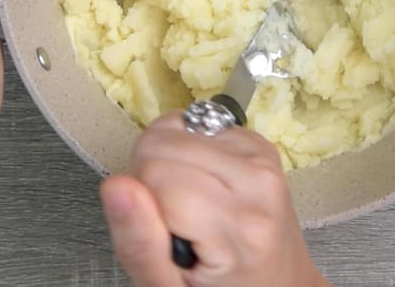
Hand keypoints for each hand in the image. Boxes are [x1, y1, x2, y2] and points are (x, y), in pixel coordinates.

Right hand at [100, 111, 329, 286]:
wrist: (278, 284)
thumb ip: (139, 243)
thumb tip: (117, 185)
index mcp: (238, 225)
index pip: (155, 173)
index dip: (140, 200)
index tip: (160, 230)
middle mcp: (258, 183)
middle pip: (165, 142)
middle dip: (151, 175)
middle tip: (170, 217)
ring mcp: (262, 159)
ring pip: (179, 127)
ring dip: (171, 161)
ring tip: (187, 204)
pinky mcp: (259, 144)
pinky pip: (199, 124)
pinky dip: (190, 151)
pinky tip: (203, 185)